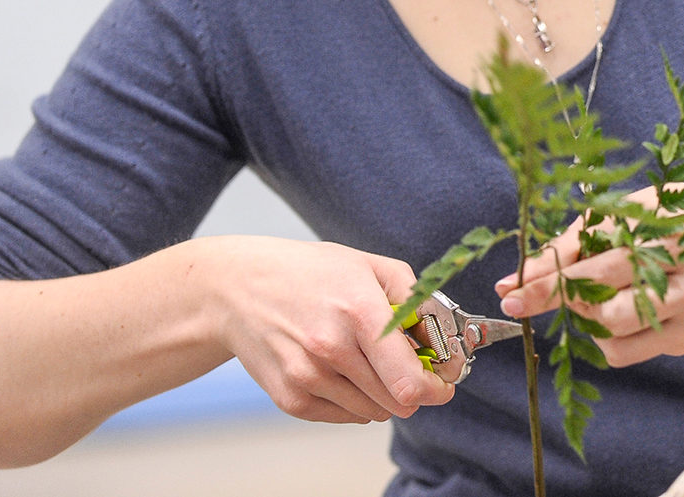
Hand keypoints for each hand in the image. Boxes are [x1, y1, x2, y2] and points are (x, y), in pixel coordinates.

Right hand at [194, 235, 453, 423]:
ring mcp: (307, 378)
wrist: (237, 289)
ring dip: (383, 394)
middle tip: (409, 366)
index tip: (443, 380)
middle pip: (398, 402)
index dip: (437, 387)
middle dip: (415, 388)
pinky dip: (355, 400)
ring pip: (375, 413)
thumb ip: (417, 302)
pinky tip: (341, 369)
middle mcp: (331, 349)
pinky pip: (346, 417)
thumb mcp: (371, 267)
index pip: (410, 381)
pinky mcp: (290, 399)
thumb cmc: (310, 274)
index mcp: (358, 311)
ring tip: (366, 360)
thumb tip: (446, 344)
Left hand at [491, 181, 683, 367]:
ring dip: (586, 318)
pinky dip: (605, 336)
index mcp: (671, 231)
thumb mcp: (628, 211)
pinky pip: (626, 352)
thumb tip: (514, 281)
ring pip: (614, 336)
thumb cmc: (673, 218)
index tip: (509, 293)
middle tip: (540, 293)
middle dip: (562, 301)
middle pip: (608, 307)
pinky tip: (620, 308)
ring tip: (596, 293)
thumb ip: (574, 242)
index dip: (550, 281)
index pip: (599, 263)